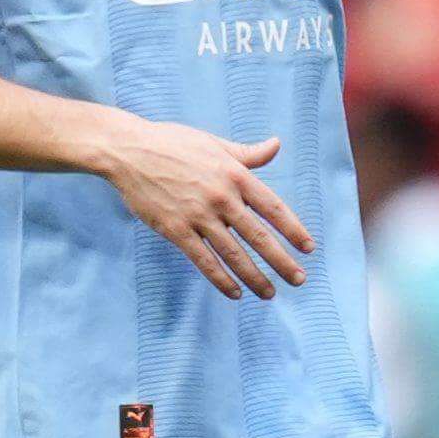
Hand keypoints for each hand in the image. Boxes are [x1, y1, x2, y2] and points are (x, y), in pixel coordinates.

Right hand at [94, 116, 313, 297]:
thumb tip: (276, 145)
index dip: (294, 230)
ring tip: (269, 294)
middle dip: (281, 261)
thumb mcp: (215, 143)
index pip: (273, 208)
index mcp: (235, 175)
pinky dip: (221, 279)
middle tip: (299, 280)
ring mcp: (198, 215)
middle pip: (258, 236)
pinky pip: (203, 260)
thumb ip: (248, 153)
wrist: (129, 151)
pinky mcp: (175, 230)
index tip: (308, 248)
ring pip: (233, 253)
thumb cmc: (173, 143)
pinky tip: (235, 293)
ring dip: (254, 277)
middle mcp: (222, 197)